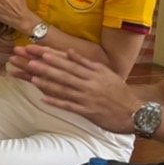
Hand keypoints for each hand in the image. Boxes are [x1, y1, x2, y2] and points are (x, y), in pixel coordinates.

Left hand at [7, 45, 137, 132]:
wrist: (135, 112)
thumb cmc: (120, 92)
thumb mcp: (106, 73)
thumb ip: (87, 63)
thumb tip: (70, 51)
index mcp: (94, 73)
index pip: (69, 63)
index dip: (53, 57)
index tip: (38, 51)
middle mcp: (89, 83)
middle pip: (64, 74)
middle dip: (45, 67)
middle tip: (28, 62)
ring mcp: (88, 98)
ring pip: (64, 89)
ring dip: (47, 83)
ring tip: (32, 77)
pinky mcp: (88, 111)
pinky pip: (69, 106)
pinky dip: (56, 102)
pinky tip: (43, 99)